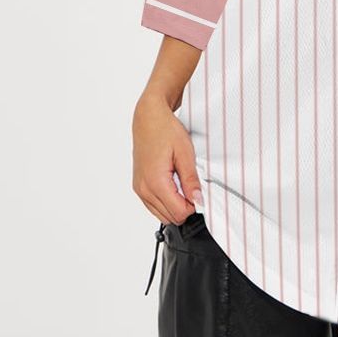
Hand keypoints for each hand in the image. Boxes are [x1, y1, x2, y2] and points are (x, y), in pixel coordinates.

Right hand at [131, 91, 203, 224]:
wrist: (148, 119)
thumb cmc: (165, 131)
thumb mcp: (185, 153)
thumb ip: (191, 180)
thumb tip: (198, 200)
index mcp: (155, 182)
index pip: (178, 213)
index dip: (193, 206)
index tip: (199, 192)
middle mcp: (144, 189)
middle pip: (170, 217)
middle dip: (185, 206)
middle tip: (192, 186)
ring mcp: (139, 189)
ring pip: (161, 214)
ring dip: (175, 205)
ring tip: (182, 182)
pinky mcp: (138, 186)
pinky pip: (153, 205)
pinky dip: (166, 200)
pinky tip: (173, 183)